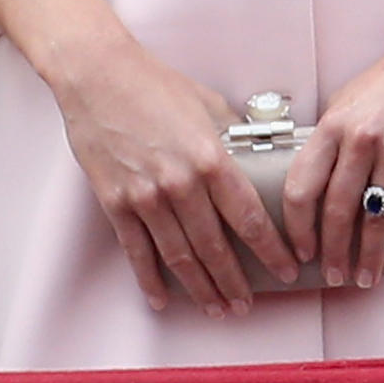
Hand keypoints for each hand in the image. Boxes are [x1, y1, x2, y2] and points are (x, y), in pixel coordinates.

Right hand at [55, 36, 298, 314]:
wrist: (98, 75)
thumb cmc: (152, 82)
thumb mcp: (207, 102)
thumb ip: (232, 135)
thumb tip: (252, 156)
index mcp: (210, 158)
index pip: (249, 217)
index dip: (270, 250)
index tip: (285, 268)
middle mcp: (181, 184)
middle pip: (215, 248)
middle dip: (235, 282)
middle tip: (247, 303)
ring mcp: (146, 198)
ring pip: (180, 258)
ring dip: (201, 289)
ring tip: (216, 307)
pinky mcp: (116, 203)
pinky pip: (138, 253)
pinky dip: (151, 281)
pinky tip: (162, 299)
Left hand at [282, 29, 383, 288]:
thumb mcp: (349, 100)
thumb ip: (331, 141)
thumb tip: (314, 189)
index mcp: (334, 123)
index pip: (301, 186)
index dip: (297, 227)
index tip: (299, 251)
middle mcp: (362, 138)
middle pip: (337, 211)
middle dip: (332, 252)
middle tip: (332, 276)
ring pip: (375, 220)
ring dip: (368, 257)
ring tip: (364, 278)